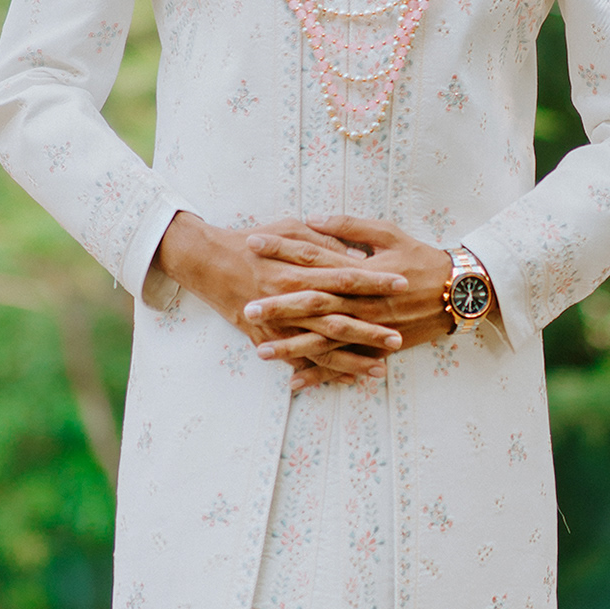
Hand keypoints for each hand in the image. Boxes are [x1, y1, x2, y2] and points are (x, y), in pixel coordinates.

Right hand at [154, 212, 409, 388]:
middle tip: (398, 339)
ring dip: (351, 359)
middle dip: (369, 331)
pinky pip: (298, 360)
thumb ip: (323, 242)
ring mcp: (278, 323)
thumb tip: (355, 256)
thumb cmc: (251, 241)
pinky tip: (346, 379)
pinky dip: (321, 372)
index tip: (402, 283)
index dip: (375, 280)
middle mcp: (291, 299)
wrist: (207, 262)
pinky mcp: (267, 339)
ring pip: (321, 346)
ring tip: (380, 369)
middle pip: (337, 318)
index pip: (346, 276)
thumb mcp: (289, 229)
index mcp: (299, 269)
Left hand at [254, 215, 465, 368]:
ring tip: (261, 350)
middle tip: (247, 306)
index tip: (253, 242)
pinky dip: (320, 374)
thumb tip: (313, 218)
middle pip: (314, 304)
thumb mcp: (388, 233)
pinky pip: (344, 363)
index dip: (282, 248)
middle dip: (279, 306)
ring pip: (324, 340)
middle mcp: (362, 301)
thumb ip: (348, 227)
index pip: (313, 257)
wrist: (457, 293)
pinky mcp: (376, 347)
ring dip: (292, 346)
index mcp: (361, 270)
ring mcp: (369, 327)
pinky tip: (294, 380)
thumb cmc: (420, 258)